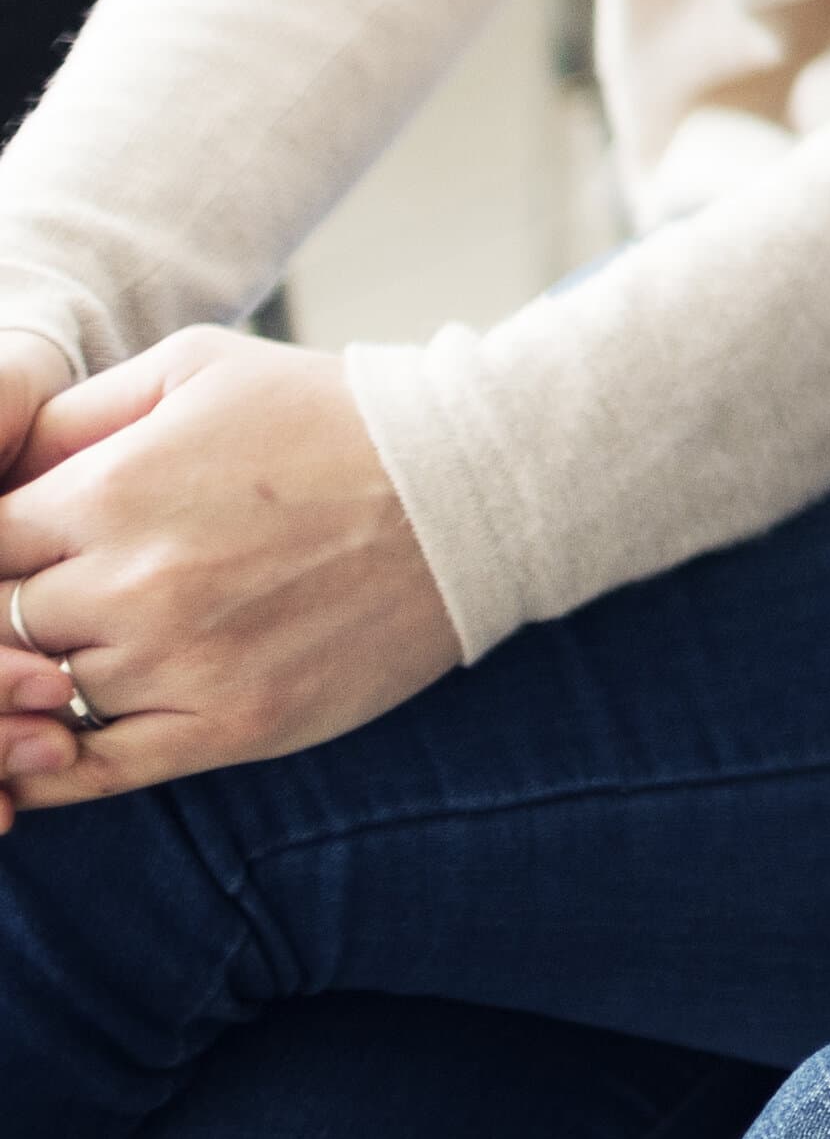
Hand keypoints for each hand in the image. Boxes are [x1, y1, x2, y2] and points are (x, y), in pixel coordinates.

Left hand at [0, 334, 459, 808]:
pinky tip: (50, 741)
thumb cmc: (332, 416)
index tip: (32, 546)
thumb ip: (75, 414)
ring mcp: (180, 664)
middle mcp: (132, 586)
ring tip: (117, 632)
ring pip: (43, 694)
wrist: (473, 489)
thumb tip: (1, 469)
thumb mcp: (198, 368)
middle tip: (78, 589)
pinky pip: (91, 771)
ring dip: (57, 671)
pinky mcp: (230, 726)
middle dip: (22, 608)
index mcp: (109, 492)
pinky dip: (49, 765)